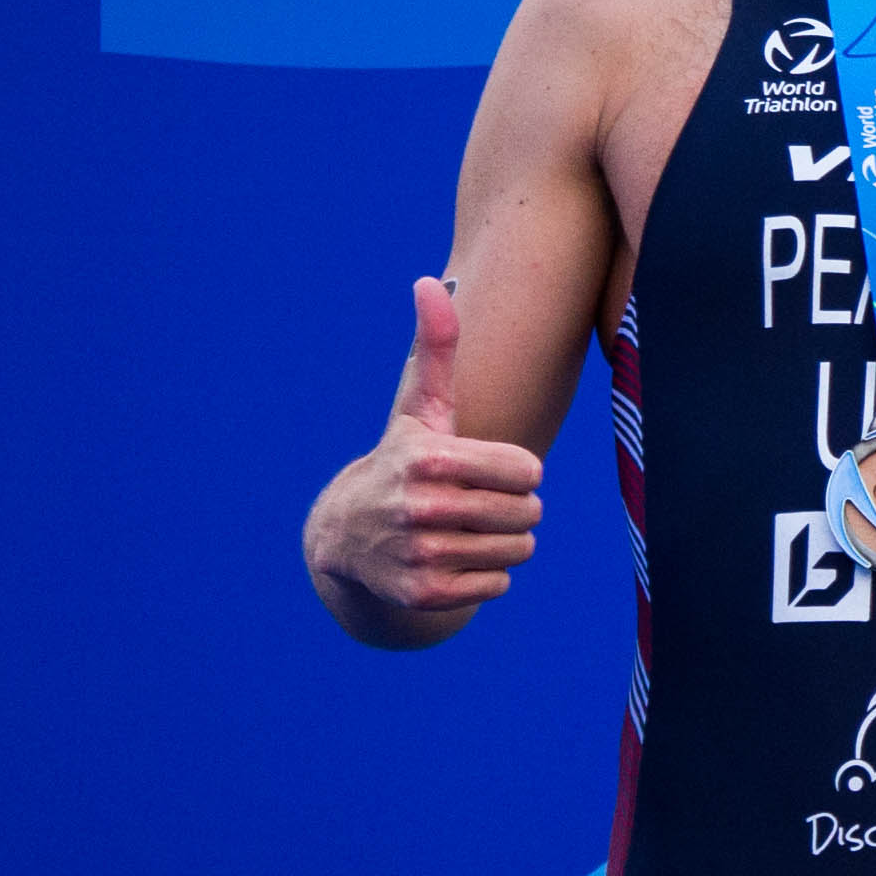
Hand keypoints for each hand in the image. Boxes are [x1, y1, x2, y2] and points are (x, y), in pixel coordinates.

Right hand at [312, 276, 543, 621]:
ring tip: (465, 529)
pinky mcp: (424, 594)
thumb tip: (430, 281)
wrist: (347, 538)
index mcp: (429, 459)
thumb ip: (436, 348)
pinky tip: (452, 558)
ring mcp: (421, 555)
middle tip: (477, 502)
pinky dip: (486, 576)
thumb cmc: (404, 461)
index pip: (528, 470)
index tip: (484, 468)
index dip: (515, 470)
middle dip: (514, 507)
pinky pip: (498, 586)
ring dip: (503, 541)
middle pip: (528, 513)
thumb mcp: (420, 407)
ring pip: (518, 550)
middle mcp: (421, 508)